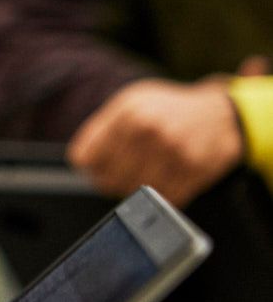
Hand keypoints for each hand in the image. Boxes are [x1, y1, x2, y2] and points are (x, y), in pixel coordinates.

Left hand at [67, 78, 246, 206]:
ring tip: (142, 176)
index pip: (85, 158)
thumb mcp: (132, 104)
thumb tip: (80, 161)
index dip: (88, 168)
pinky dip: (159, 196)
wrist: (222, 114)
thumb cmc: (168, 110)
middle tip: (118, 177)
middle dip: (108, 182)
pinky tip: (164, 181)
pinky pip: (162, 198)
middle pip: (106, 179)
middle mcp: (148, 130)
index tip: (95, 169)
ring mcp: (172, 151)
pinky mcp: (193, 170)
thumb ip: (102, 129)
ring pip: (132, 191)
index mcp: (127, 113)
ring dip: (132, 190)